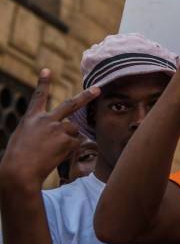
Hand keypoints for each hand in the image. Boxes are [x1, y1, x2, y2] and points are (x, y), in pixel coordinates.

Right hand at [0, 69, 99, 187]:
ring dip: (68, 140)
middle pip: (70, 104)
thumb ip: (40, 130)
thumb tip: (60, 132)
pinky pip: (75, 144)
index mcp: (31, 118)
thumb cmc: (17, 159)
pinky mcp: (66, 139)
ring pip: (73, 131)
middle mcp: (46, 119)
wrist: (18, 172)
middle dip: (86, 96)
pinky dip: (69, 150)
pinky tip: (56, 156)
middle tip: (98, 89)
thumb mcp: (24, 138)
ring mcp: (57, 128)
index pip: (38, 97)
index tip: (47, 70)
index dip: (43, 83)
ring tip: (51, 151)